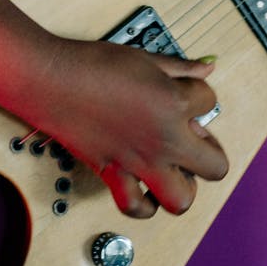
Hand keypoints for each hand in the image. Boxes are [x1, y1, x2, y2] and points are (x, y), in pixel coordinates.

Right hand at [31, 37, 229, 217]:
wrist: (52, 80)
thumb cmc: (93, 64)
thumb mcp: (146, 58)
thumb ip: (179, 68)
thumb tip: (204, 69)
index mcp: (175, 104)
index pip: (210, 102)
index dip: (199, 95)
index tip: (186, 93)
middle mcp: (163, 140)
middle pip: (215, 166)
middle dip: (210, 153)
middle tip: (195, 140)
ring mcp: (139, 163)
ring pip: (181, 200)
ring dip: (183, 187)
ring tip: (175, 169)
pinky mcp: (113, 175)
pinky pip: (135, 207)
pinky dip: (143, 204)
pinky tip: (144, 187)